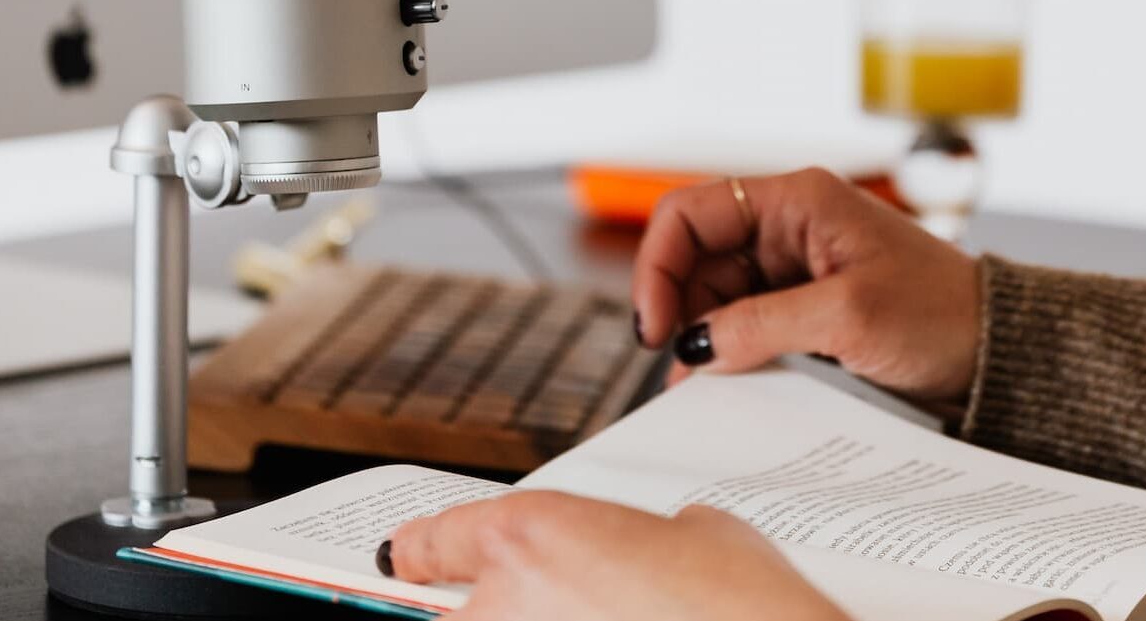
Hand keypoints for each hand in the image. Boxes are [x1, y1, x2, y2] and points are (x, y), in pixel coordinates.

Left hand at [387, 490, 846, 620]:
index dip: (421, 550)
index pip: (436, 540)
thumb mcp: (693, 532)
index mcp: (530, 535)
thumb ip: (637, 539)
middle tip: (540, 608)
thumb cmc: (740, 603)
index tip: (405, 557)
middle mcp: (504, 609)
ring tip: (595, 617)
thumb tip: (637, 556)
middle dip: (486, 617)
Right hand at [632, 167, 980, 402]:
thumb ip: (763, 324)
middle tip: (673, 366)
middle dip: (675, 306)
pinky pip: (744, 321)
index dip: (659, 262)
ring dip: (700, 336)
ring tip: (698, 387)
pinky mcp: (803, 306)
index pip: (693, 211)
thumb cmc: (941, 312)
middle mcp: (788, 225)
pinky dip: (728, 351)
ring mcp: (794, 266)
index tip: (653, 324)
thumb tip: (694, 346)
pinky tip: (726, 384)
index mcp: (797, 200)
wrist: (995, 351)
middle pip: (695, 254)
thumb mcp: (847, 317)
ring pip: (714, 293)